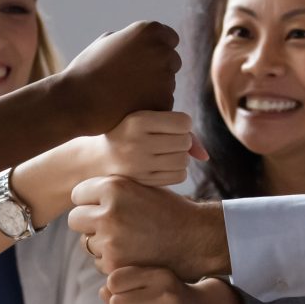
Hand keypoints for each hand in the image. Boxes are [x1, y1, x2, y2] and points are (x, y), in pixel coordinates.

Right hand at [58, 22, 181, 132]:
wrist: (78, 101)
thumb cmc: (87, 70)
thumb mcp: (106, 42)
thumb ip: (130, 39)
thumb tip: (143, 42)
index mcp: (150, 31)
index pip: (170, 38)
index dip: (157, 50)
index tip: (143, 62)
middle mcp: (162, 51)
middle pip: (173, 61)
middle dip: (160, 69)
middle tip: (136, 81)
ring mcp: (166, 78)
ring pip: (169, 84)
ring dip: (156, 89)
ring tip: (128, 95)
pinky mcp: (164, 102)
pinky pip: (165, 103)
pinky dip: (152, 106)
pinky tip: (131, 107)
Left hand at [68, 176, 228, 278]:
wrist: (197, 239)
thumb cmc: (169, 210)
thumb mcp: (141, 187)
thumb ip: (112, 189)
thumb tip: (80, 195)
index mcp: (113, 187)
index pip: (78, 194)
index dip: (91, 201)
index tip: (104, 207)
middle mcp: (108, 212)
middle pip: (75, 219)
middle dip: (89, 223)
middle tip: (111, 227)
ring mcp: (110, 241)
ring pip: (86, 243)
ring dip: (101, 244)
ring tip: (129, 240)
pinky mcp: (115, 264)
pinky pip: (99, 263)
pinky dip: (112, 262)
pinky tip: (134, 255)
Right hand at [75, 111, 207, 188]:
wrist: (99, 159)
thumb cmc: (130, 134)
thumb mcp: (146, 121)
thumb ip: (179, 130)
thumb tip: (205, 156)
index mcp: (138, 121)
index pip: (183, 123)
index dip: (183, 125)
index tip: (171, 126)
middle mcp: (137, 143)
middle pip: (185, 142)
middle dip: (182, 141)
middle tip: (169, 141)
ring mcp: (139, 165)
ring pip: (183, 161)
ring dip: (181, 157)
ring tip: (166, 153)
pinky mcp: (143, 182)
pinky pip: (179, 176)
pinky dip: (177, 171)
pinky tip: (164, 166)